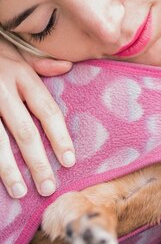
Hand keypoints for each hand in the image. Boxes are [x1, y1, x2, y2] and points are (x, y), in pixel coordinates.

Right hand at [0, 39, 74, 197]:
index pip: (47, 110)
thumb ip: (39, 65)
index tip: (69, 161)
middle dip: (37, 162)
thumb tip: (66, 66)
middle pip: (24, 131)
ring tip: (20, 192)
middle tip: (48, 187)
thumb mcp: (16, 51)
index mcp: (21, 74)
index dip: (60, 137)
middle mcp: (2, 88)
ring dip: (8, 169)